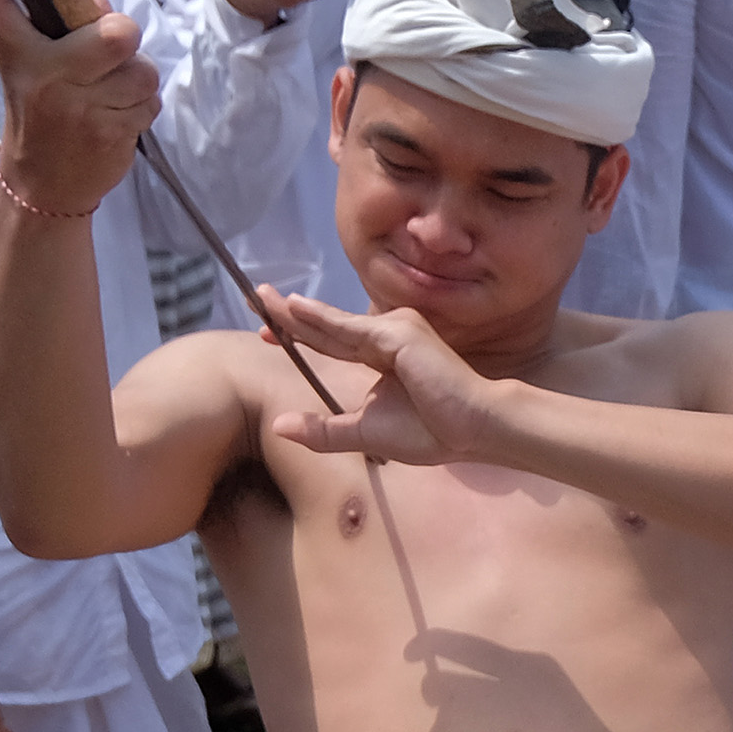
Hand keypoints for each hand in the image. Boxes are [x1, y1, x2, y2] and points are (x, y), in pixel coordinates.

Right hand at [0, 0, 160, 214]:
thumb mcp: (39, 63)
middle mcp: (41, 76)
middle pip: (114, 36)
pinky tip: (116, 117)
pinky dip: (142, 108)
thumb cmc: (46, 108)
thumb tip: (103, 1)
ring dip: (137, 79)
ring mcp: (75, 109)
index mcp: (16, 51)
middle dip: (125, 37)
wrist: (44, 184)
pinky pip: (149, 104)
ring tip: (111, 92)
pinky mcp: (108, 136)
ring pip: (142, 72)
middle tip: (115, 44)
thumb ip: (66, 26)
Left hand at [259, 285, 507, 464]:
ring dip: (298, 312)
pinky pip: (351, 327)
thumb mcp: (364, 433)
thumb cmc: (434, 433)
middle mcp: (387, 338)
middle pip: (328, 326)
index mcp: (382, 359)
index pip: (333, 343)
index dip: (301, 336)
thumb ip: (323, 430)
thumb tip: (279, 426)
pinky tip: (295, 308)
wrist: (476, 430)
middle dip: (290, 314)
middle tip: (256, 298)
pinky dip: (321, 318)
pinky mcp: (400, 334)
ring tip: (265, 300)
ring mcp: (394, 331)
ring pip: (335, 324)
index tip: (268, 331)